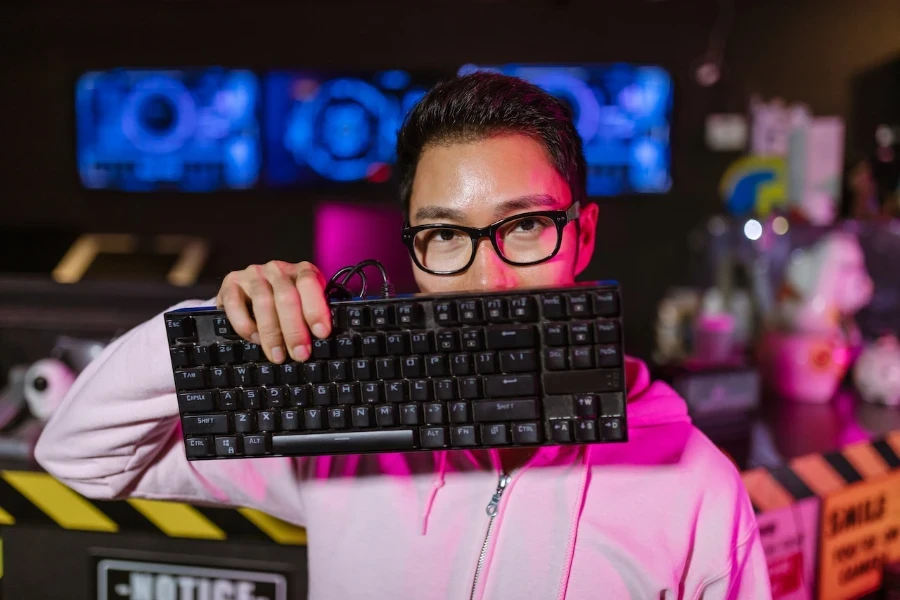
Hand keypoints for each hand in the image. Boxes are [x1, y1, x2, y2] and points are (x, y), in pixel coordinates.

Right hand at [216, 261, 330, 363]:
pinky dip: (246, 326)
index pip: (309, 283)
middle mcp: (277, 269)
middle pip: (286, 297)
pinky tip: (255, 339)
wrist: (251, 290)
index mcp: (301, 270)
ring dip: (271, 334)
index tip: (321, 333)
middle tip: (300, 354)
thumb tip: (320, 339)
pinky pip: (235, 305)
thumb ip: (313, 314)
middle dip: (294, 330)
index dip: (315, 309)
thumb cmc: (286, 302)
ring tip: (278, 355)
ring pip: (263, 303)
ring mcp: (253, 274)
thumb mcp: (305, 303)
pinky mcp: (231, 283)